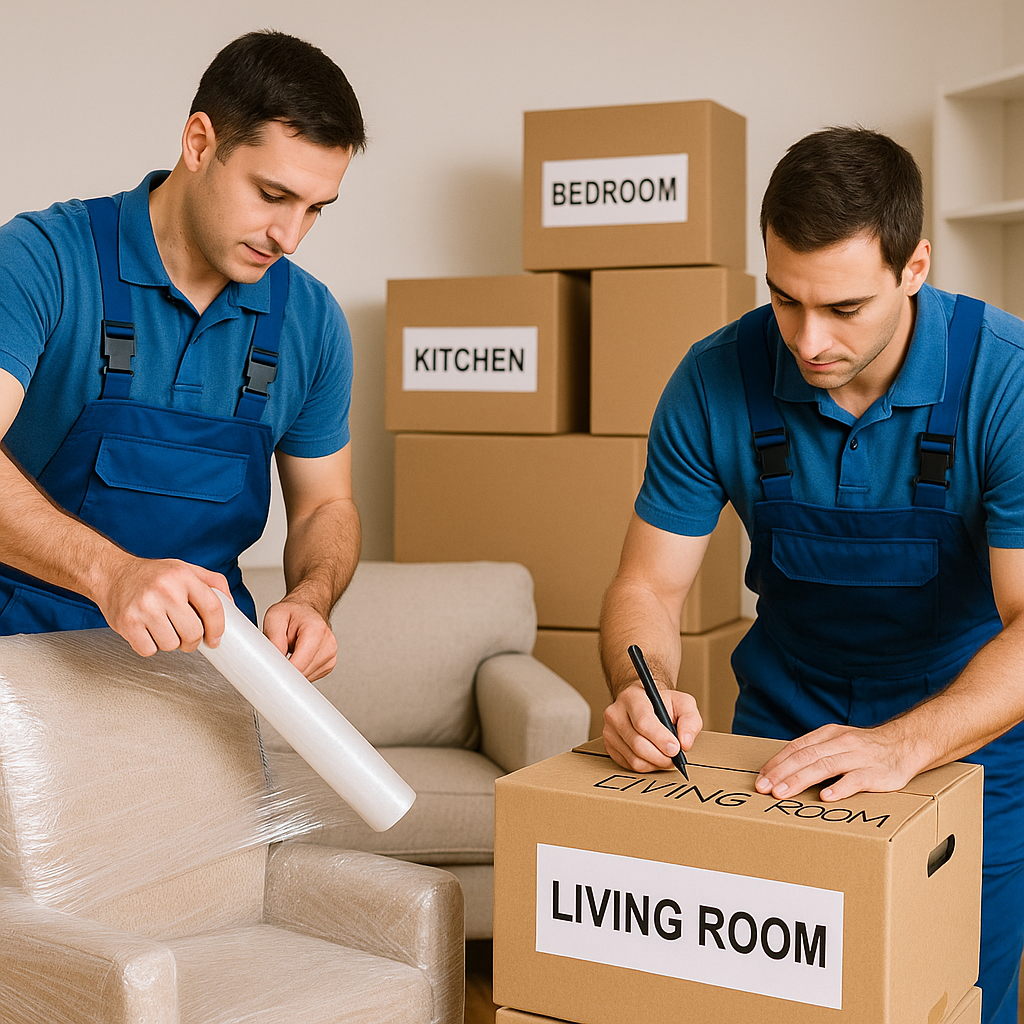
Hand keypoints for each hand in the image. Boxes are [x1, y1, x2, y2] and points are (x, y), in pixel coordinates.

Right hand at [93, 555, 229, 656]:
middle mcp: (164, 590)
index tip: (215, 639)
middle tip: (186, 635)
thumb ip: (212, 583)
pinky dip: (150, 646)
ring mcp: (144, 607)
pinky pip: (149, 650)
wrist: (111, 573)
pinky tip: (148, 632)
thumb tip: (232, 605)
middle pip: (193, 632)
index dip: (218, 628)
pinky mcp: (127, 623)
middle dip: (193, 640)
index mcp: (183, 576)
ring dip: (170, 643)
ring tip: (163, 628)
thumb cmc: (151, 575)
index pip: (213, 608)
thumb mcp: (185, 569)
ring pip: (172, 645)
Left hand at [262, 598, 336, 680]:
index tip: (273, 667)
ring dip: (294, 670)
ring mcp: (331, 655)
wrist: (305, 611)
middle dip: (287, 669)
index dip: (282, 670)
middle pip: (303, 673)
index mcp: (316, 630)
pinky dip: (301, 671)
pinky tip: (298, 657)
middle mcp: (328, 643)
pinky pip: (310, 677)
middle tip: (280, 654)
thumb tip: (274, 663)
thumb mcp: (275, 618)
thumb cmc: (292, 613)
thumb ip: (274, 641)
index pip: (299, 665)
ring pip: (306, 678)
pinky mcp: (329, 664)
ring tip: (291, 651)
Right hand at [603, 680, 701, 772]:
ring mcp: (609, 731)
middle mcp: (615, 713)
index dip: (660, 738)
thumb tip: (685, 743)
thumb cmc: (663, 703)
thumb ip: (690, 721)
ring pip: (634, 759)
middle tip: (674, 757)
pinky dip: (646, 766)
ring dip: (655, 763)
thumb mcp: (683, 704)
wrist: (644, 702)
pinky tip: (654, 757)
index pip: (643, 721)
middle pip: (638, 744)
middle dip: (661, 756)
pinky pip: (629, 766)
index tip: (675, 748)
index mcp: (632, 697)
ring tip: (666, 757)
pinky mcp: (609, 746)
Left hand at [754, 720, 927, 801]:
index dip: (777, 762)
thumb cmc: (865, 748)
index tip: (761, 777)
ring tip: (783, 793)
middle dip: (781, 773)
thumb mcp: (838, 742)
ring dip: (800, 780)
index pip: (797, 748)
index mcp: (828, 735)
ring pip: (825, 766)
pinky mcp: (876, 773)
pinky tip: (825, 797)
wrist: (906, 744)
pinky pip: (856, 779)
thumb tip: (783, 770)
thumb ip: (815, 752)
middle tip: (764, 788)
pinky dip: (840, 787)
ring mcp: (859, 757)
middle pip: (806, 757)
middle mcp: (841, 743)